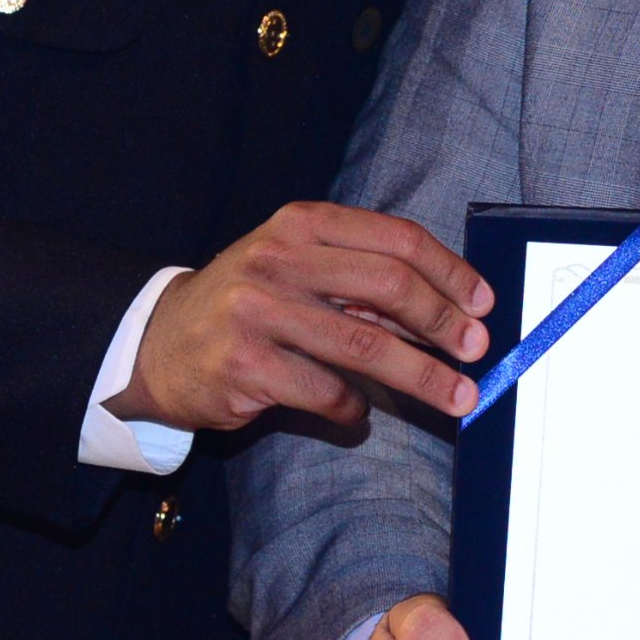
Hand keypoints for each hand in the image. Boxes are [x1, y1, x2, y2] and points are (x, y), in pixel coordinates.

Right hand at [113, 202, 488, 429]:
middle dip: (444, 321)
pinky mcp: (244, 367)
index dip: (449, 272)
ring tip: (458, 396)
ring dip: (422, 375)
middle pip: (388, 286)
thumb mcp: (296, 267)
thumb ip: (360, 277)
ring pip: (365, 344)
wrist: (156, 342)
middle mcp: (279, 260)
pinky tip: (359, 414)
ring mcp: (257, 313)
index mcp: (302, 225)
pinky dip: (354, 409)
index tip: (483, 302)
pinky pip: (325, 391)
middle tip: (477, 350)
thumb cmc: (248, 303)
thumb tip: (448, 310)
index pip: (396, 239)